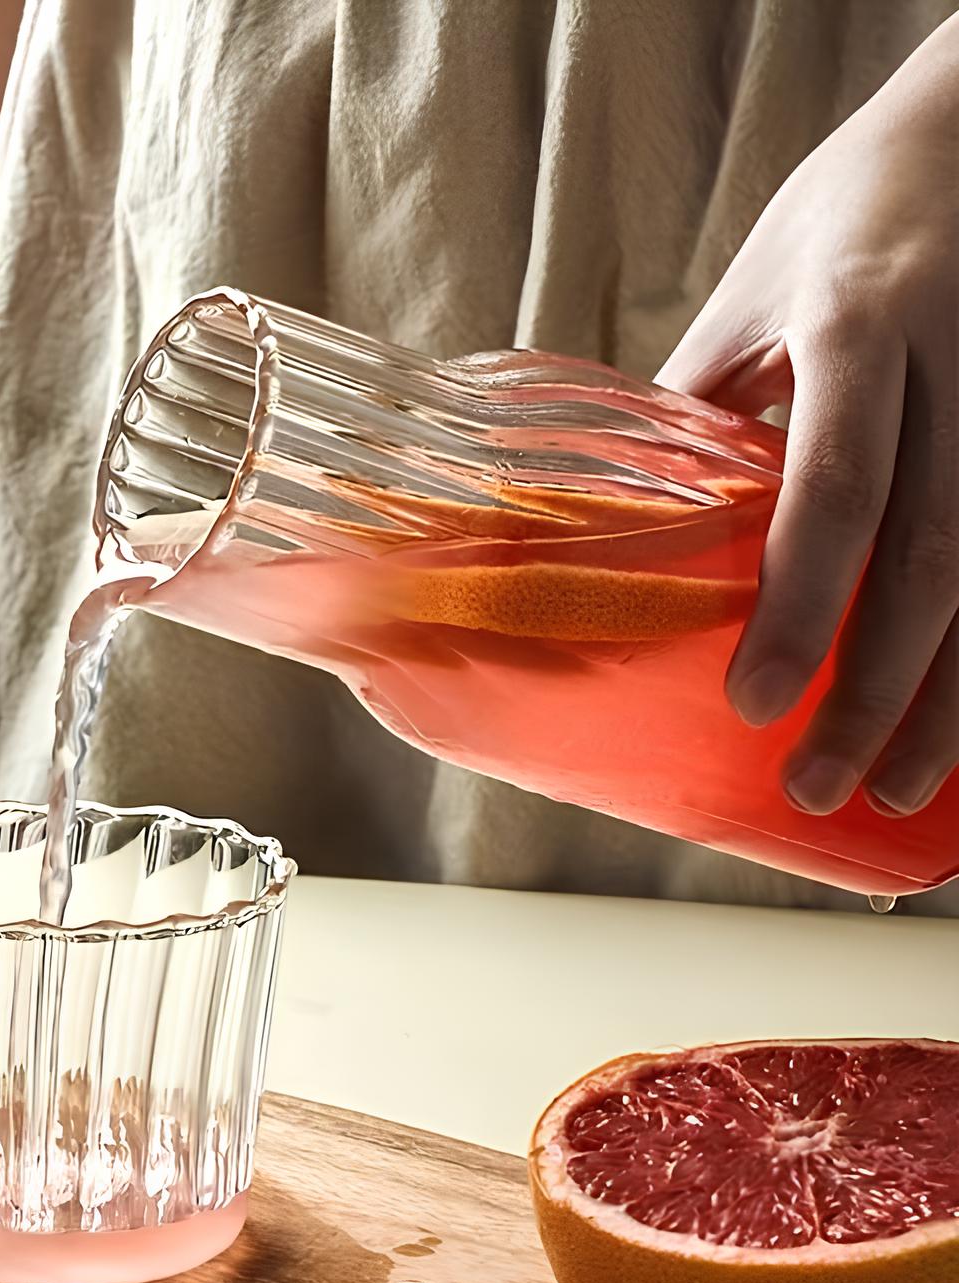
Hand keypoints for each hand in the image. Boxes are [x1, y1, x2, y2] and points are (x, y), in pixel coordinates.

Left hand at [658, 19, 957, 816]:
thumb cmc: (844, 218)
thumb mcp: (750, 296)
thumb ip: (701, 412)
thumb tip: (631, 532)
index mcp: (860, 326)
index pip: (836, 489)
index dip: (799, 607)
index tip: (756, 704)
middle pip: (932, 558)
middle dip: (878, 690)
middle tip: (820, 786)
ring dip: (955, 701)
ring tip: (898, 789)